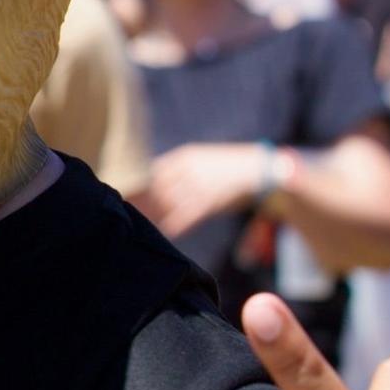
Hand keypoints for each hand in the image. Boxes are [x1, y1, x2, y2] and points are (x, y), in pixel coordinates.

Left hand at [142, 142, 269, 237]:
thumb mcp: (200, 158)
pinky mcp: (210, 201)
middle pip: (159, 189)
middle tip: (136, 214)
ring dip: (158, 215)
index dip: (143, 186)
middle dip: (148, 203)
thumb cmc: (226, 165)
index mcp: (184, 157)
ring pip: (170, 204)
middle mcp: (189, 170)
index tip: (133, 195)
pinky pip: (187, 216)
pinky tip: (168, 232)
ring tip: (148, 225)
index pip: (154, 172)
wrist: (256, 168)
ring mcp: (199, 185)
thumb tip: (154, 179)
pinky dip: (176, 225)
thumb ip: (179, 168)